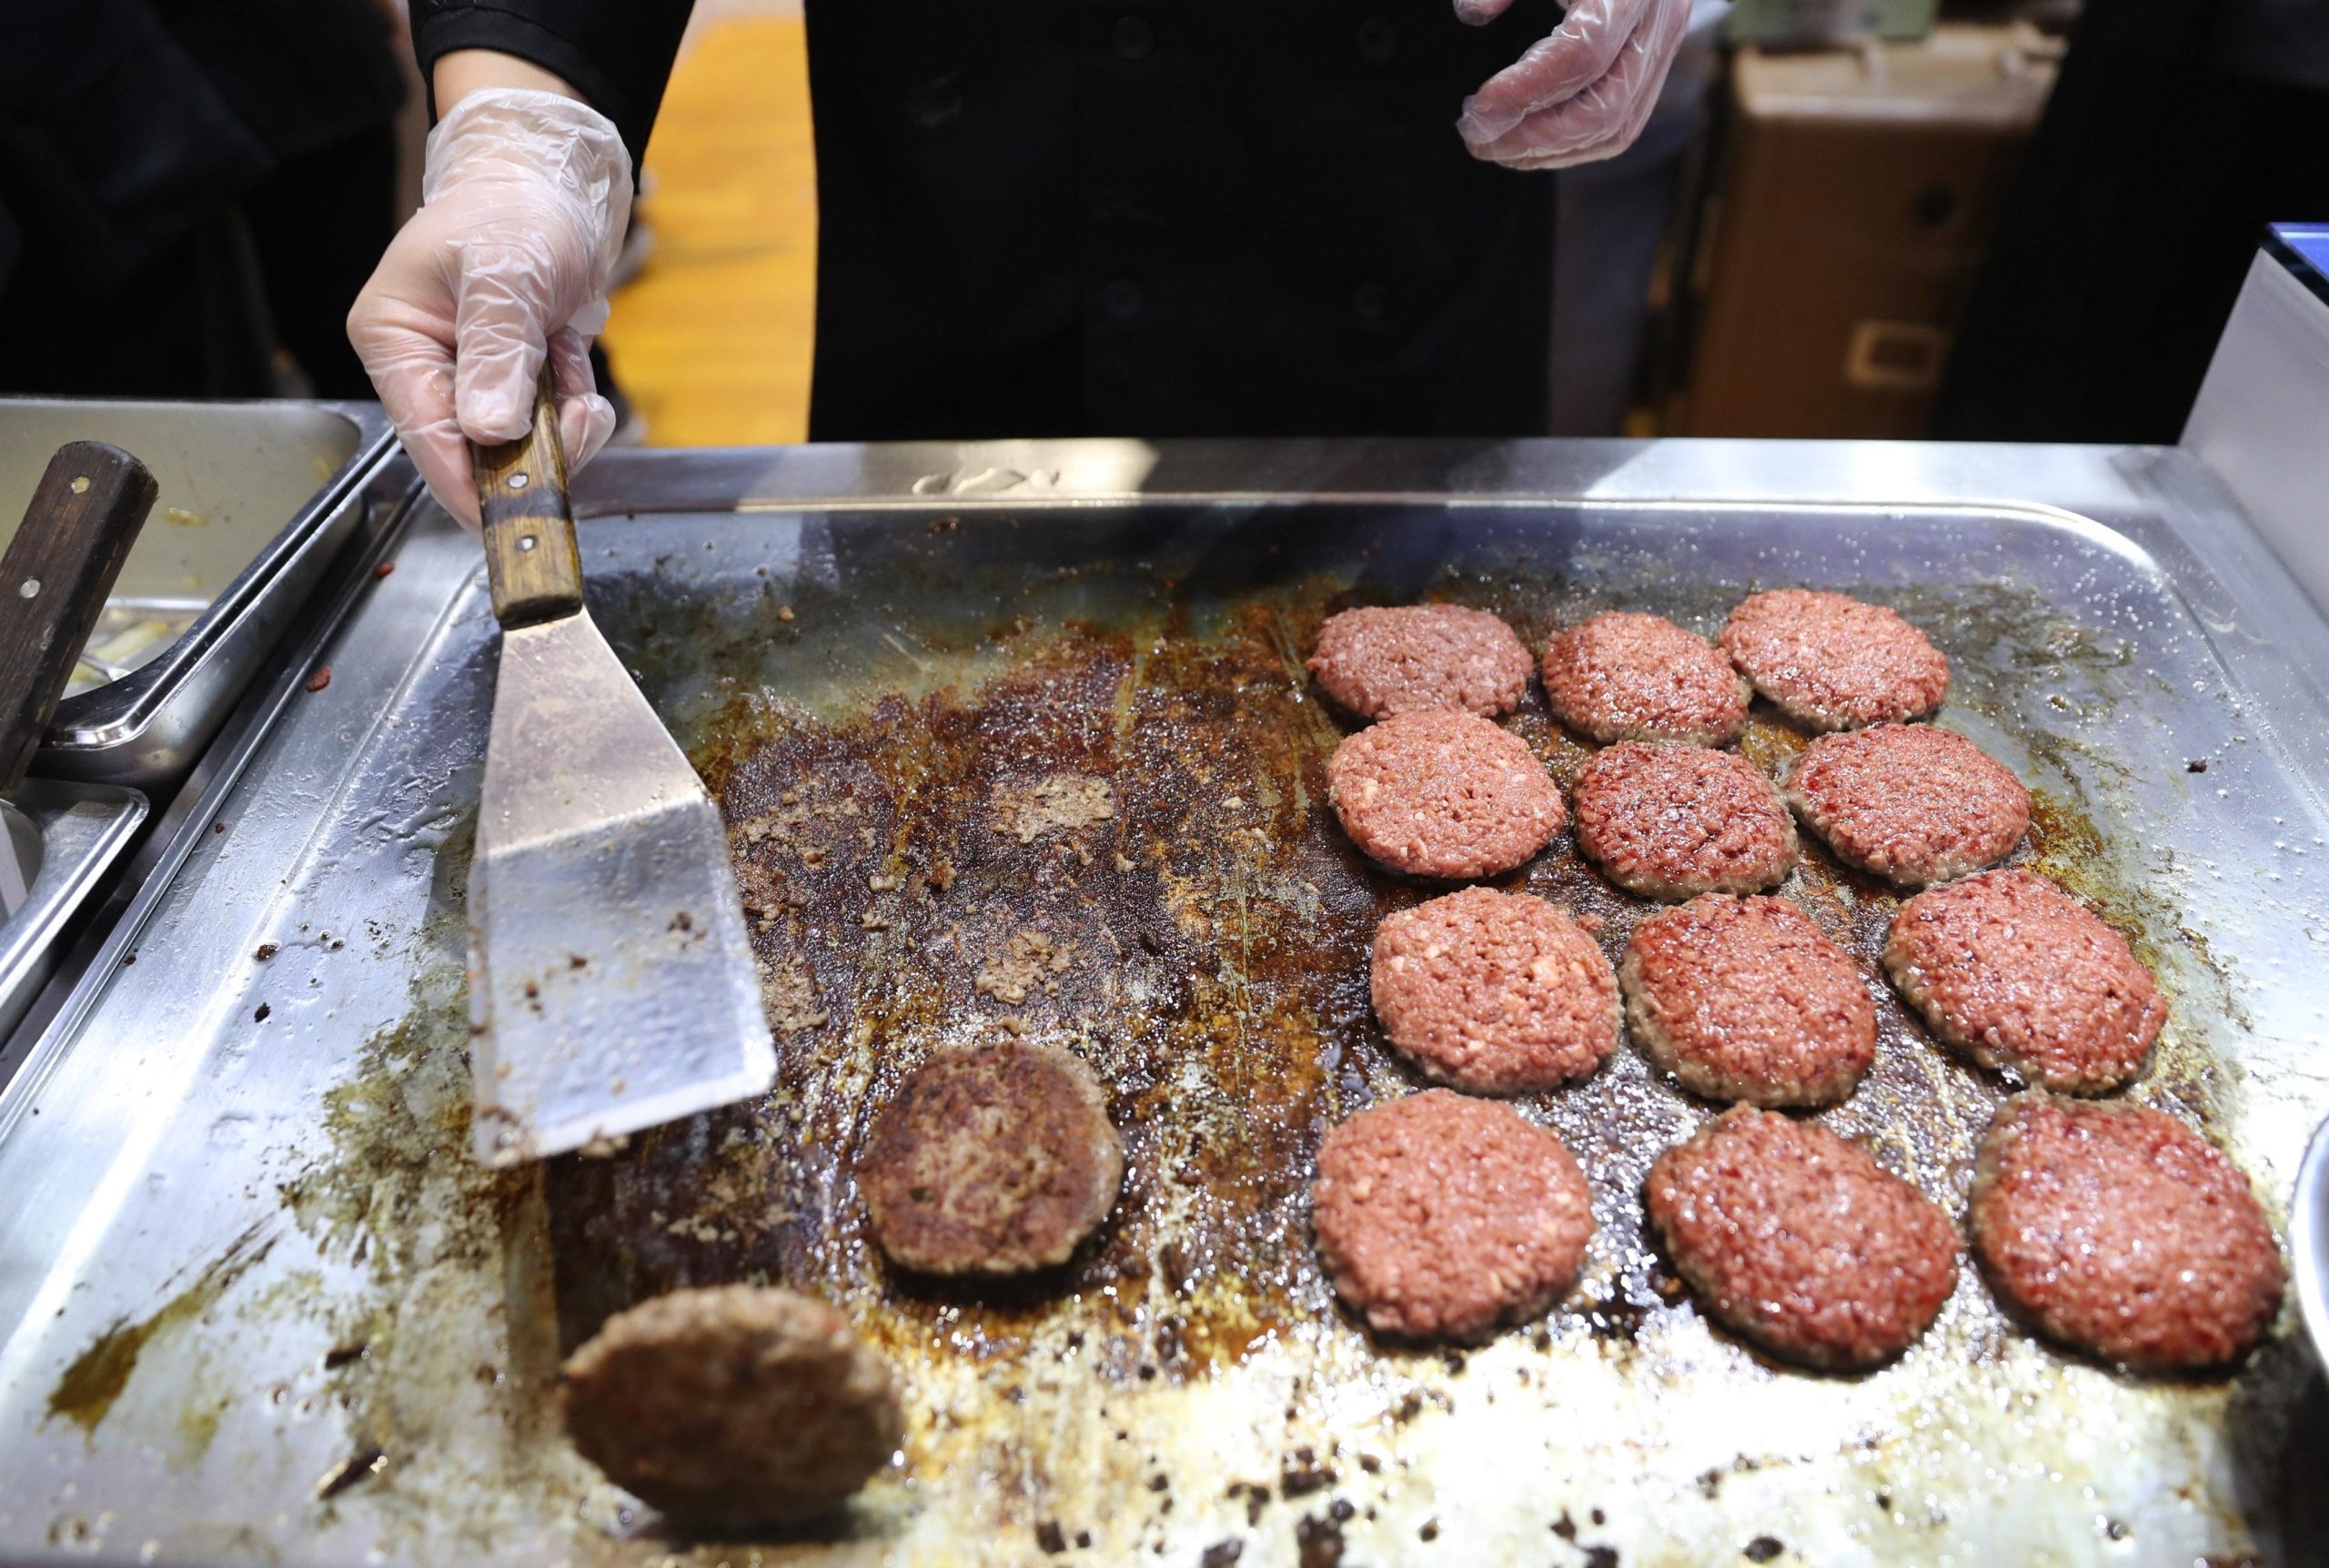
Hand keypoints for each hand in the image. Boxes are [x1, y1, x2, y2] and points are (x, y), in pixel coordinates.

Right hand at [348, 85, 631, 528]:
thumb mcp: (507, 273)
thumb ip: (497, 350)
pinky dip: (572, 402)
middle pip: (474, 452)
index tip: (516, 515)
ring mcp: (468, 377)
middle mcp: (424, 366)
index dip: (471, 485)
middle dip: (535, 445)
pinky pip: (546, 423)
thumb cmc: (516, 209)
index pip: (425, 438)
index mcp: (393, 340)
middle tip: (578, 413)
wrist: (551, 179)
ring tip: (569, 359)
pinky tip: (570, 356)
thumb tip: (488, 428)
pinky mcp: (510, 380)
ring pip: (518, 445)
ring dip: (561, 420)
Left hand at [1455, 0, 1693, 169]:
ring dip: (1548, 151)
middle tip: (1475, 136)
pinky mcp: (1656, 64)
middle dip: (1533, 136)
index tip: (1478, 106)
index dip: (1527, 89)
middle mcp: (1658, 20)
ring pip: (1616, 127)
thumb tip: (1472, 11)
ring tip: (1494, 146)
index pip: (1583, 53)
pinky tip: (1528, 146)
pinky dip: (1572, 147)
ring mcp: (1663, 46)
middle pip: (1605, 107)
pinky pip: (1623, 126)